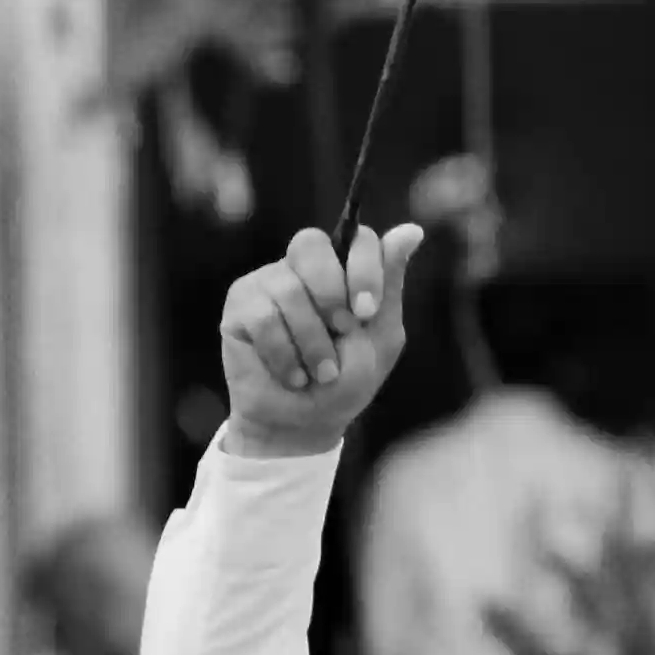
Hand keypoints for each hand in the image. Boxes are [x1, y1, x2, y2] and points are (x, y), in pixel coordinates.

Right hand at [220, 223, 423, 460]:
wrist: (304, 425)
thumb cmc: (344, 383)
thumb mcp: (380, 336)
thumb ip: (391, 283)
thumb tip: (413, 229)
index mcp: (341, 269)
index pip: (355, 237)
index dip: (364, 269)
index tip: (367, 312)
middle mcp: (302, 269)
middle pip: (310, 244)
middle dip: (331, 293)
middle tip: (342, 332)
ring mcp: (268, 283)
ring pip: (289, 290)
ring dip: (312, 342)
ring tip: (320, 373)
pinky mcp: (240, 307)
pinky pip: (264, 318)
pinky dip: (284, 355)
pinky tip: (292, 375)